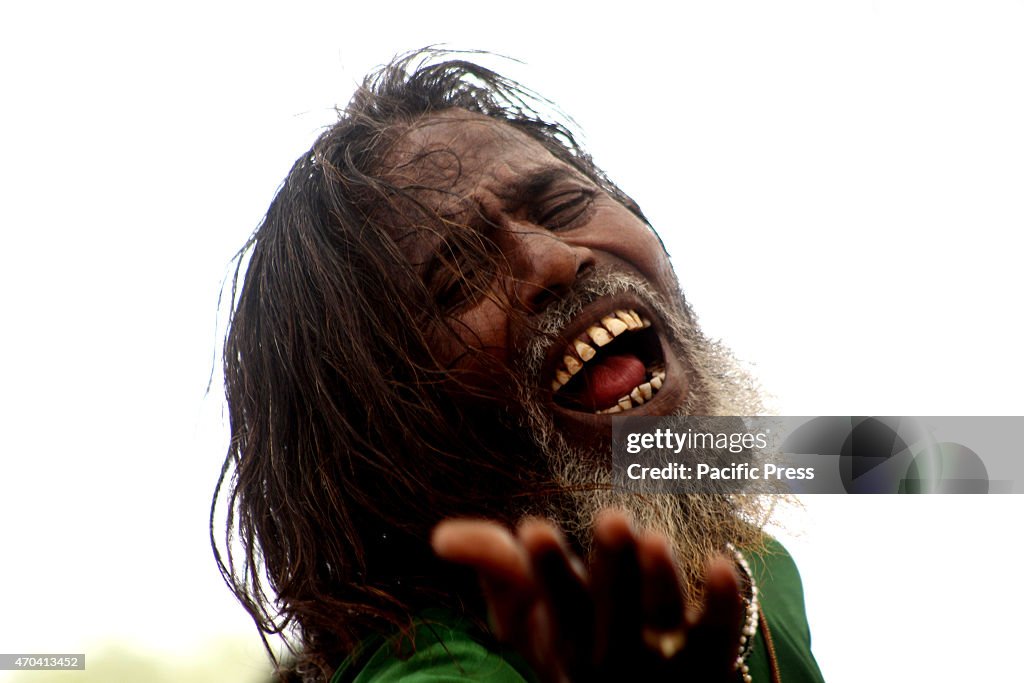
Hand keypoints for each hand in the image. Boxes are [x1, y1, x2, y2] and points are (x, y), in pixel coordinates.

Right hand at [432, 510, 743, 682]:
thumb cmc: (572, 645)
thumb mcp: (525, 616)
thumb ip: (493, 566)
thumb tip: (442, 534)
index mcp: (565, 641)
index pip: (553, 606)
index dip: (546, 569)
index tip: (533, 528)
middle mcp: (613, 654)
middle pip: (612, 614)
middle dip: (612, 568)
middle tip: (613, 518)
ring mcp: (665, 659)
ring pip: (663, 621)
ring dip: (661, 582)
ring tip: (656, 540)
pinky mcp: (712, 659)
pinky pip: (722, 633)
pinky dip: (726, 603)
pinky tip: (725, 563)